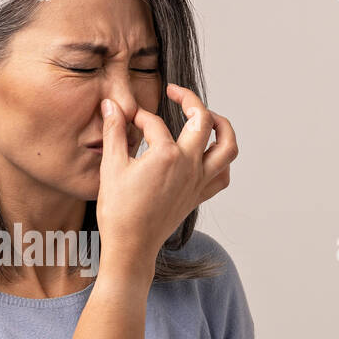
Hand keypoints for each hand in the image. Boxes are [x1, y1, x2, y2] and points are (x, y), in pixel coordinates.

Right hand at [94, 82, 236, 270]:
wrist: (131, 246)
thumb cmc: (119, 211)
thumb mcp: (111, 166)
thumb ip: (114, 131)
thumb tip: (111, 105)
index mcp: (166, 155)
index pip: (154, 123)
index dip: (138, 116)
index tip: (125, 117)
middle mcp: (189, 165)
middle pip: (202, 120)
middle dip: (189, 100)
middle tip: (175, 92)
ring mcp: (198, 181)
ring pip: (227, 147)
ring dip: (222, 126)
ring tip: (208, 116)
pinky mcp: (199, 196)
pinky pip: (223, 175)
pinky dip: (221, 160)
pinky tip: (209, 154)